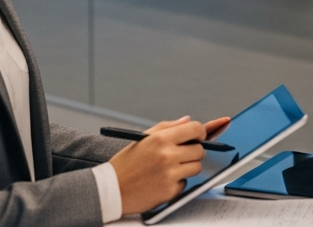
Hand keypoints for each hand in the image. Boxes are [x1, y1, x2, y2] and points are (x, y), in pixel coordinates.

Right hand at [109, 115, 225, 214]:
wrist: (111, 189)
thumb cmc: (127, 162)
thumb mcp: (144, 137)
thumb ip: (169, 127)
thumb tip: (188, 120)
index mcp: (161, 139)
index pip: (195, 129)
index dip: (201, 132)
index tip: (200, 135)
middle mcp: (167, 155)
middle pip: (200, 150)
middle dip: (194, 150)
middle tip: (182, 153)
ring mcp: (169, 175)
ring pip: (196, 167)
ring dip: (188, 166)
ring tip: (171, 167)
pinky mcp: (169, 192)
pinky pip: (185, 183)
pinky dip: (178, 182)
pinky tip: (163, 180)